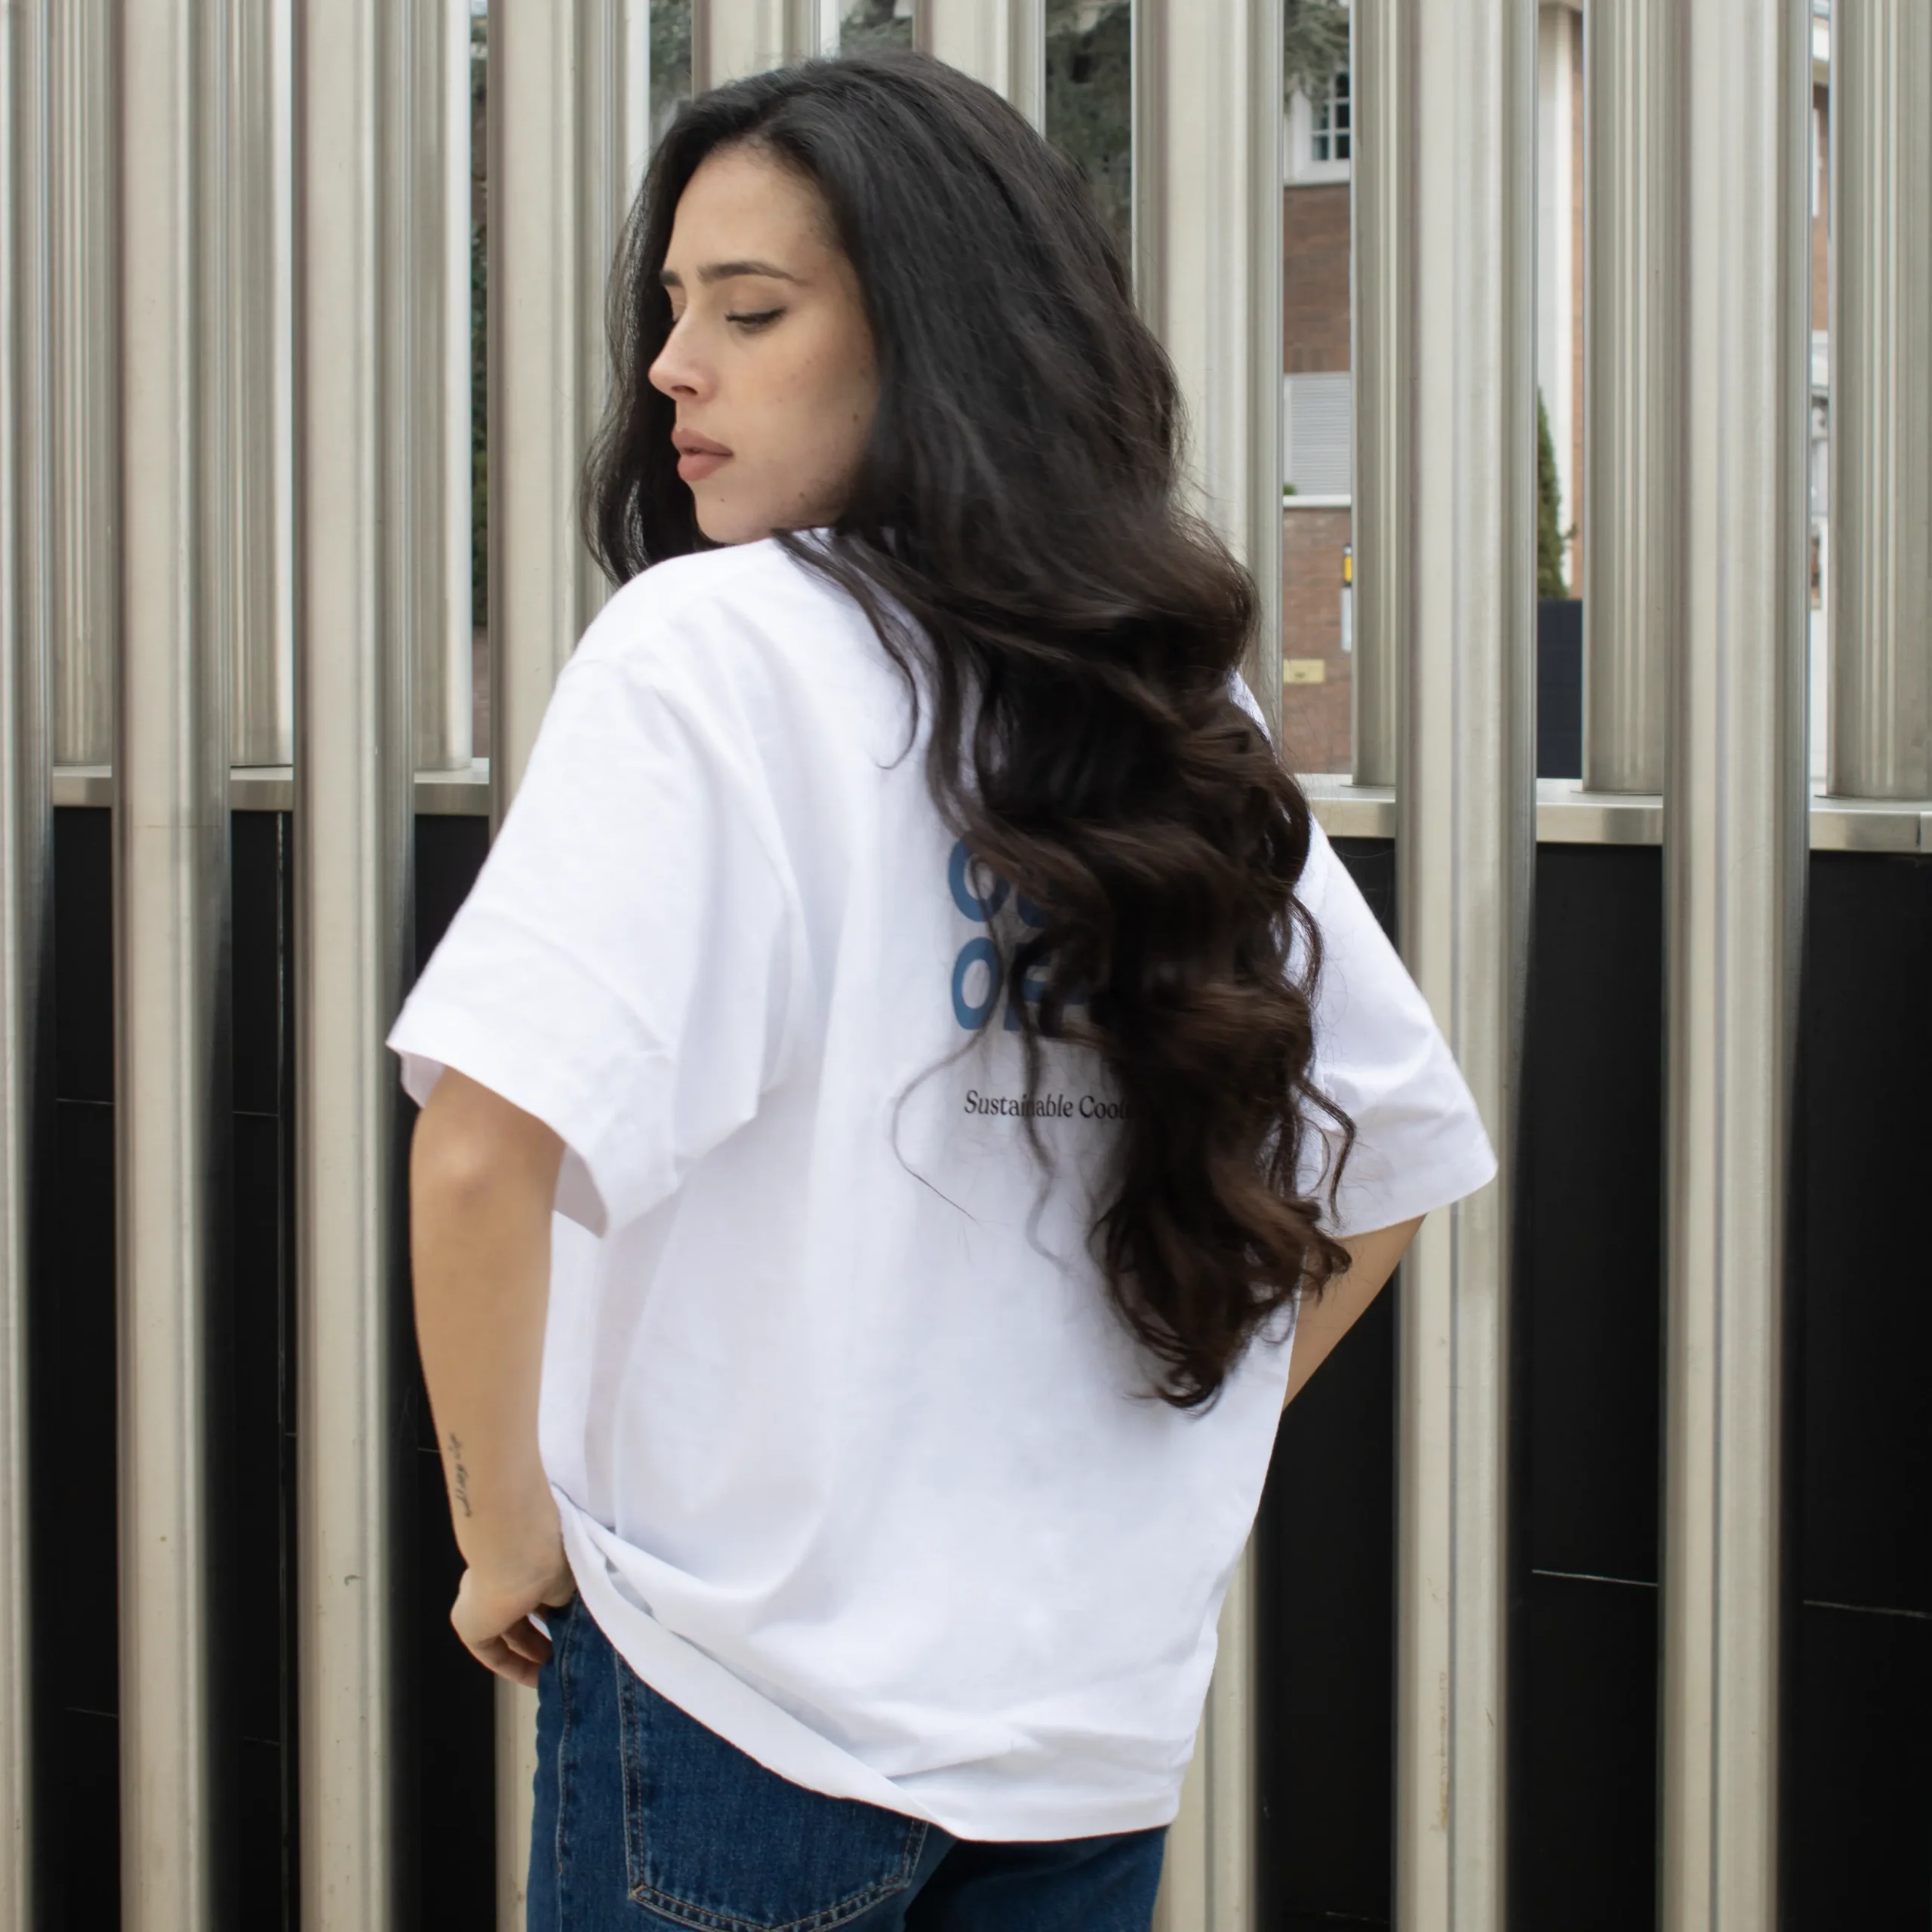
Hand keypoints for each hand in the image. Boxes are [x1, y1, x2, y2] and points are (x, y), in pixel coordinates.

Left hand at [451, 1530, 575, 1687]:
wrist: (519, 1552)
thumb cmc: (552, 1553)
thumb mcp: (571, 1577)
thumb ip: (572, 1596)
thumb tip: (582, 1618)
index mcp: (524, 1563)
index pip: (537, 1595)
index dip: (557, 1617)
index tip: (576, 1635)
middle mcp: (500, 1581)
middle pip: (523, 1617)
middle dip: (547, 1637)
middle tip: (569, 1656)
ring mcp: (483, 1605)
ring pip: (511, 1634)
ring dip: (535, 1652)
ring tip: (560, 1669)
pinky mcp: (471, 1628)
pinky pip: (494, 1653)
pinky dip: (516, 1667)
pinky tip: (538, 1679)